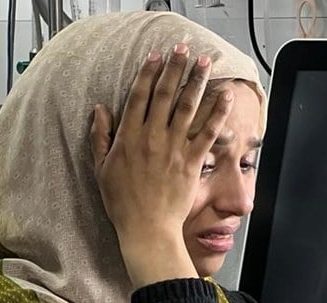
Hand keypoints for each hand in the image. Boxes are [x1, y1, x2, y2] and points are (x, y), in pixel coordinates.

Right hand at [91, 45, 234, 287]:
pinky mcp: (191, 162)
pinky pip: (207, 132)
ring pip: (188, 107)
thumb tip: (100, 109)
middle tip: (184, 48)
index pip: (139, 95)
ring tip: (206, 62)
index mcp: (129, 136)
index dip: (148, 73)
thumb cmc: (122, 203)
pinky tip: (225, 96)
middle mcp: (152, 137)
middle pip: (165, 94)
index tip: (156, 56)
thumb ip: (101, 137)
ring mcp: (173, 148)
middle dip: (175, 68)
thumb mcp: (101, 169)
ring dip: (198, 81)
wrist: (146, 229)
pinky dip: (217, 113)